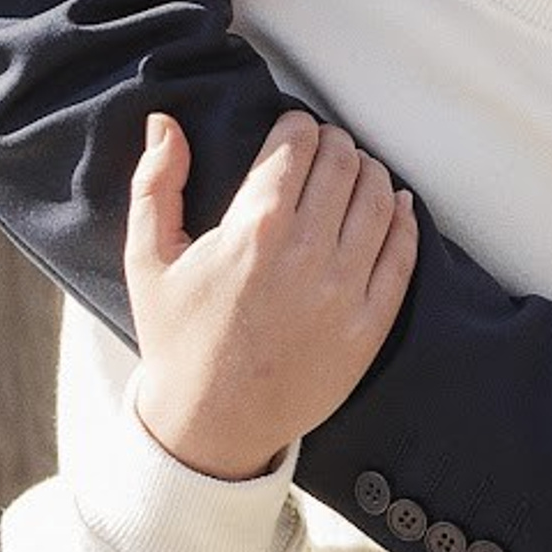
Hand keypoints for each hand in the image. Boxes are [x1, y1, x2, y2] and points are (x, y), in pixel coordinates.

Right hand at [126, 109, 416, 481]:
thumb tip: (165, 124)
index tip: (294, 130)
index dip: (298, 125)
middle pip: (343, 162)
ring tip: (356, 170)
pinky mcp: (370, 323)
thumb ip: (154, 184)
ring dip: (370, 171)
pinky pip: (402, 252)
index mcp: (253, 229)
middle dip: (334, 144)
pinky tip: (395, 204)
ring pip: (379, 197)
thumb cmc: (178, 340)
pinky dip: (403, 218)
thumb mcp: (147, 260)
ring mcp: (344, 290)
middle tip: (324, 148)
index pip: (297, 143)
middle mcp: (305, 252)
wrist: (210, 426)